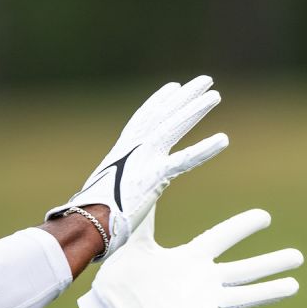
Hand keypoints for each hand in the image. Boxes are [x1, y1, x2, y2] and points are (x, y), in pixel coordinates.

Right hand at [48, 76, 227, 258]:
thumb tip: (112, 200)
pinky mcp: (153, 177)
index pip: (142, 119)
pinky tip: (223, 140)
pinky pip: (184, 160)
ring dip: (195, 109)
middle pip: (161, 114)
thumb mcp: (104, 195)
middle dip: (184, 95)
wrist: (83, 226)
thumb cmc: (89, 219)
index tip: (174, 87)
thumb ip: (116, 190)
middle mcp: (132, 150)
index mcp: (120, 154)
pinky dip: (204, 149)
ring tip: (215, 94)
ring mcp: (142, 161)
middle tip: (204, 80)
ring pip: (173, 127)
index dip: (159, 101)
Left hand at [77, 207, 302, 307]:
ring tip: (293, 285)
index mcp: (190, 258)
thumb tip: (144, 182)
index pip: (222, 238)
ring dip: (268, 292)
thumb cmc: (121, 279)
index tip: (265, 216)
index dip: (243, 227)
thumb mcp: (136, 242)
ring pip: (243, 295)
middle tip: (298, 257)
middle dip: (271, 263)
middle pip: (244, 269)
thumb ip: (145, 215)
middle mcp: (202, 280)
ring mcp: (203, 302)